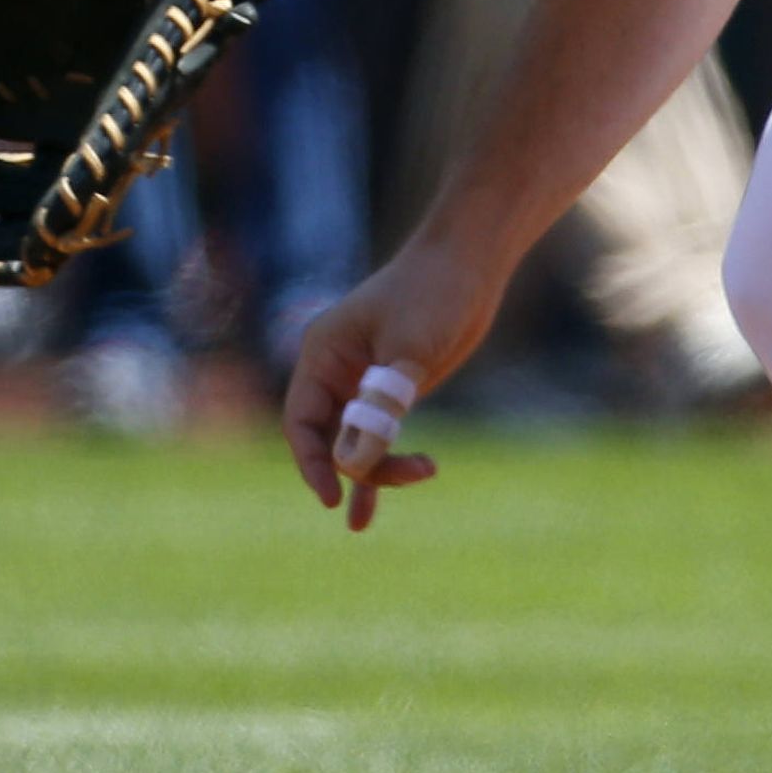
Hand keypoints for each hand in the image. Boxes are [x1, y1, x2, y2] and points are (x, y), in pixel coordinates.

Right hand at [281, 246, 504, 530]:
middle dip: (357, 468)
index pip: (302, 421)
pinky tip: (372, 509)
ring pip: (355, 444)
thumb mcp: (408, 351)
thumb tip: (354, 462)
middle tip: (410, 473)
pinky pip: (377, 438)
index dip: (312, 463)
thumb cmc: (433, 294)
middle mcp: (336, 370)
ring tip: (384, 507)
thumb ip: (381, 406)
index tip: (332, 496)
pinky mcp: (392, 390)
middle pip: (329, 439)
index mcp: (323, 354)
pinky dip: (380, 466)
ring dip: (373, 475)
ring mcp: (363, 382)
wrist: (469, 264)